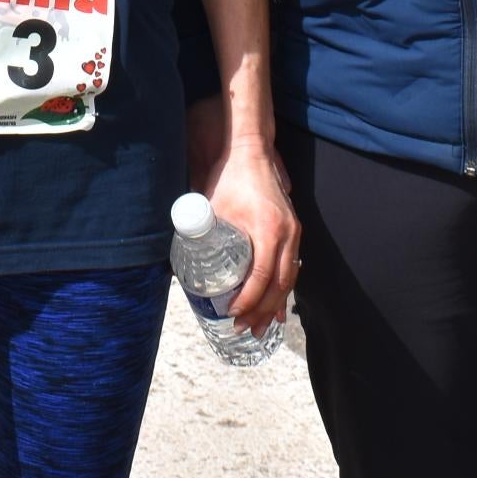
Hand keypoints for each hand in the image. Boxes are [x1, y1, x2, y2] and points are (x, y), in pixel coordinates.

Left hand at [196, 131, 300, 332]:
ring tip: (260, 327)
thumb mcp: (213, 206)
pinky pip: (292, 267)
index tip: (233, 313)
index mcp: (269, 229)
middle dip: (262, 311)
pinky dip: (284, 289)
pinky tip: (277, 308)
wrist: (249, 150)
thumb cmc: (229, 176)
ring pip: (290, 279)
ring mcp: (294, 232)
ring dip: (274, 305)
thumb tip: (182, 263)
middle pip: (280, 284)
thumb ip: (201, 233)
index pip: (262, 275)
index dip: (249, 299)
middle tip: (244, 328)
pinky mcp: (293, 230)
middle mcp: (288, 233)